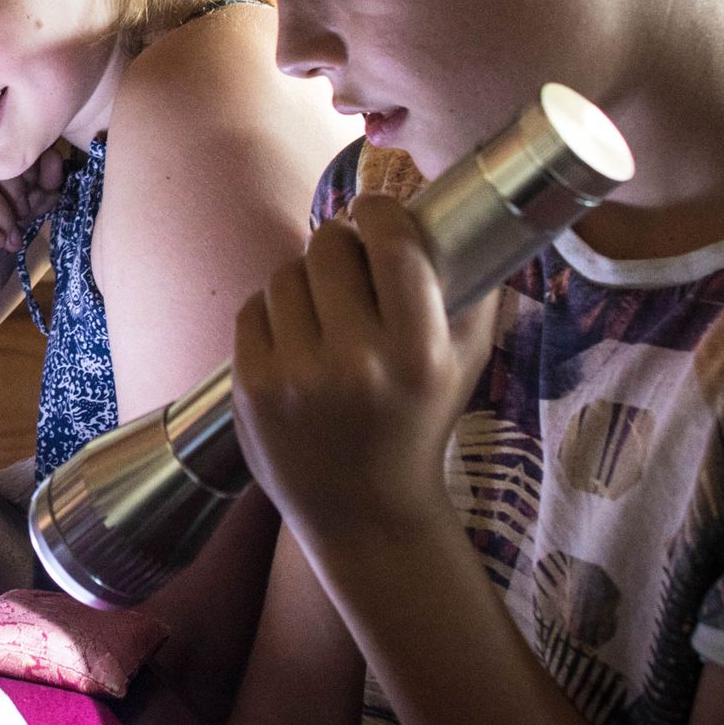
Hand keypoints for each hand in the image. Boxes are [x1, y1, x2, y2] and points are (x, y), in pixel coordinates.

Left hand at [228, 195, 496, 562]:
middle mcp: (357, 363)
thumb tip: (457, 222)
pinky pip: (253, 309)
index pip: (392, 246)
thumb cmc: (418, 427)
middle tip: (348, 262)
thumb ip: (471, 294)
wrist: (364, 512)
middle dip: (338, 244)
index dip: (380, 212)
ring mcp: (298, 376)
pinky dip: (271, 314)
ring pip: (285, 273)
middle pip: (328, 246)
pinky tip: (294, 340)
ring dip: (303, 280)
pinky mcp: (253, 386)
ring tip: (322, 310)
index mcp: (419, 353)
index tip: (377, 212)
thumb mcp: (463, 365)